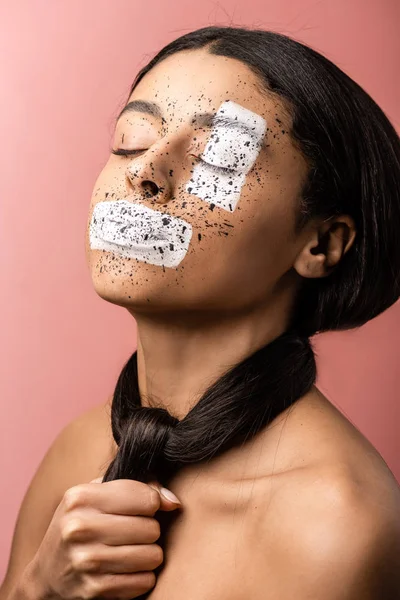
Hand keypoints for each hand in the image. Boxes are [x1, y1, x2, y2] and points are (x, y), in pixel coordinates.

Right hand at [29, 477, 180, 598]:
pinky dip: (141, 577)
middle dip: (149, 531)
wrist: (46, 576)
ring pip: (152, 556)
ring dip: (148, 555)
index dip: (152, 503)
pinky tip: (125, 571)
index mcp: (81, 497)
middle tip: (134, 533)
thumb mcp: (96, 497)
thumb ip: (138, 487)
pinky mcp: (94, 589)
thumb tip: (173, 502)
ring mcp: (86, 561)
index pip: (145, 497)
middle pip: (151, 528)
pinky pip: (144, 581)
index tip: (143, 509)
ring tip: (131, 551)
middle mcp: (80, 527)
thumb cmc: (79, 526)